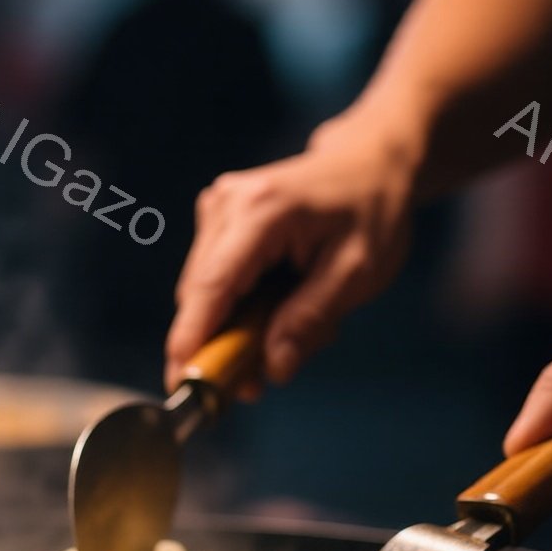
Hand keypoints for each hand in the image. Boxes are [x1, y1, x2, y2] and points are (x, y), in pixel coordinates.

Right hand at [164, 113, 418, 392]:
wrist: (369, 164)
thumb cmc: (372, 213)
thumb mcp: (358, 272)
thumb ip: (312, 318)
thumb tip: (273, 367)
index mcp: (261, 211)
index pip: (212, 285)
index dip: (192, 337)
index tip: (180, 382)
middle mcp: (227, 203)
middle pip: (201, 293)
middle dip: (219, 344)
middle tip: (253, 386)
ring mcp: (217, 206)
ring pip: (204, 290)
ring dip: (232, 326)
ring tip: (284, 336)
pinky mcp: (218, 217)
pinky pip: (215, 278)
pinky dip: (238, 304)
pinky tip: (277, 304)